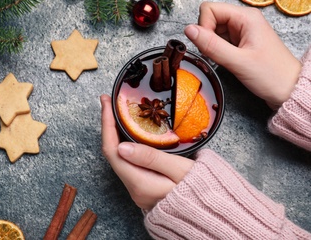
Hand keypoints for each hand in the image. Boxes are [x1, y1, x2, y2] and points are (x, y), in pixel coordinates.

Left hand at [100, 94, 193, 209]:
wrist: (208, 212)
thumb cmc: (199, 191)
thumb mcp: (179, 169)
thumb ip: (151, 158)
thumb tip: (122, 147)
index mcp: (139, 183)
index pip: (112, 151)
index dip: (106, 124)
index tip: (106, 102)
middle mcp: (134, 188)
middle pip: (113, 153)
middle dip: (109, 126)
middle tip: (110, 102)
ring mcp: (138, 190)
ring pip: (120, 158)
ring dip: (116, 135)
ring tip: (118, 113)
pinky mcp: (144, 187)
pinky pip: (129, 163)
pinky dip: (126, 145)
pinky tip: (130, 133)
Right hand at [184, 2, 301, 108]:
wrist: (288, 90)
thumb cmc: (271, 75)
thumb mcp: (238, 61)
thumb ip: (211, 45)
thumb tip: (189, 30)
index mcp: (246, 17)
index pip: (210, 9)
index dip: (203, 26)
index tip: (208, 45)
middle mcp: (243, 20)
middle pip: (210, 19)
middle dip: (206, 37)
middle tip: (216, 54)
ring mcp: (241, 31)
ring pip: (213, 31)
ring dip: (211, 45)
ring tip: (224, 59)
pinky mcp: (240, 43)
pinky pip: (219, 41)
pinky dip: (216, 51)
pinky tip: (225, 61)